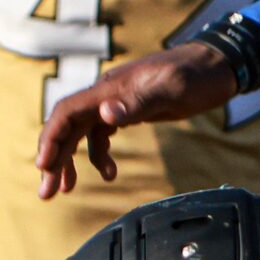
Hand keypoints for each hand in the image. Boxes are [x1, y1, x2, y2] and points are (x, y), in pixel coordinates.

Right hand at [33, 42, 238, 200]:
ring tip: (66, 190)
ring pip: (81, 133)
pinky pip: (101, 134)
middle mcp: (106, 95)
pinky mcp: (128, 111)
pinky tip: (108, 174)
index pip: (67, 112)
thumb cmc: (196, 76)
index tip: (43, 166)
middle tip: (47, 193)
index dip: (51, 139)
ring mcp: (115, 103)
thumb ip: (138, 103)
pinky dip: (98, 155)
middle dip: (54, 158)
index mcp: (109, 89)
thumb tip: (107, 117)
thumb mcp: (171, 90)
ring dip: (70, 161)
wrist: (216, 66)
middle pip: (67, 126)